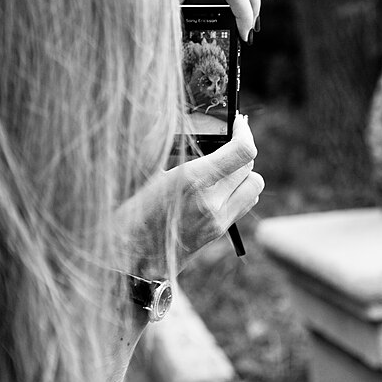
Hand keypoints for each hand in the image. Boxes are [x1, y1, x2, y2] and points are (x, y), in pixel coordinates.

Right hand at [117, 114, 263, 275]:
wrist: (127, 259)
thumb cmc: (127, 210)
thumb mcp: (143, 171)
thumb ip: (170, 147)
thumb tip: (184, 121)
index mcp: (191, 180)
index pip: (242, 152)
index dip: (244, 132)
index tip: (238, 123)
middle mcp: (211, 201)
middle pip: (250, 165)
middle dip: (240, 150)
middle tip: (226, 142)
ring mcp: (218, 219)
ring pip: (254, 185)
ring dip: (244, 173)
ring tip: (224, 167)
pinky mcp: (218, 231)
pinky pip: (246, 202)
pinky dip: (241, 190)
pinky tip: (220, 187)